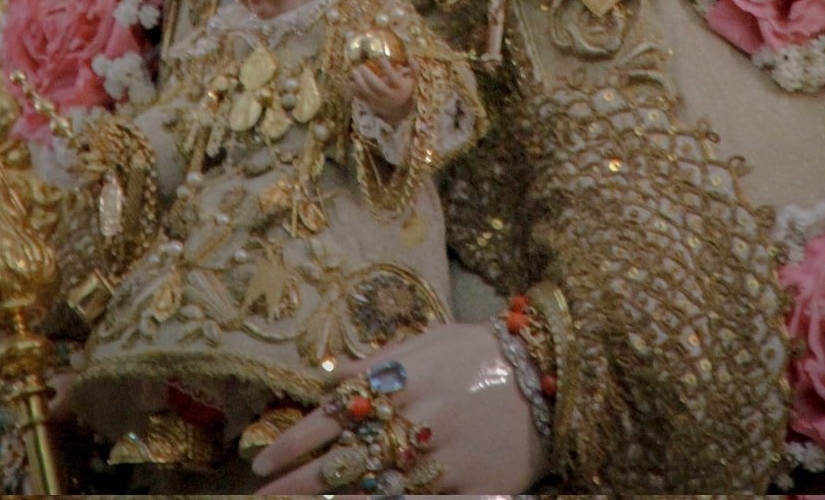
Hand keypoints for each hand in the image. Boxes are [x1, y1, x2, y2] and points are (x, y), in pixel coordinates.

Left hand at [253, 322, 540, 496]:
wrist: (563, 370)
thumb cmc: (490, 352)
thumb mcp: (433, 340)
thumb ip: (379, 360)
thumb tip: (329, 379)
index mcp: (407, 382)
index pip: (332, 417)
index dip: (292, 443)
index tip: (262, 463)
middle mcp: (421, 421)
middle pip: (344, 462)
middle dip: (295, 485)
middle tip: (263, 498)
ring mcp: (449, 458)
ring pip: (378, 492)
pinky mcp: (478, 486)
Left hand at [349, 54, 415, 123]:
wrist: (398, 110)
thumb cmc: (405, 91)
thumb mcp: (412, 81)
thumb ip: (414, 69)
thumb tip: (411, 57)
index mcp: (399, 88)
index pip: (393, 78)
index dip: (387, 68)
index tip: (381, 58)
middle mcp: (388, 95)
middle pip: (377, 86)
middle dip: (368, 75)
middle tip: (361, 65)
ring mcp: (378, 100)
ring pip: (367, 92)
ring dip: (359, 82)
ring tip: (354, 72)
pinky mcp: (371, 103)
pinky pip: (361, 97)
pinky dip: (354, 91)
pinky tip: (349, 83)